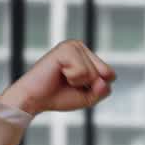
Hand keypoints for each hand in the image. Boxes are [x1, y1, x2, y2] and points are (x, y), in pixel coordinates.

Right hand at [0, 39, 116, 115]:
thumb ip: (102, 91)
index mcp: (87, 55)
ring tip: (63, 78)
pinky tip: (58, 73)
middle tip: (69, 83)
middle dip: (89, 85)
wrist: (34, 99)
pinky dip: (72, 78)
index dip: (96, 88)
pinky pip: (82, 71)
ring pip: (93, 73)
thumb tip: (105, 80)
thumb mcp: (87, 98)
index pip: (110, 75)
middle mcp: (80, 46)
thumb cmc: (58, 96)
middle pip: (105, 73)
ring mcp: (73, 45)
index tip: (76, 87)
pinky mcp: (65, 49)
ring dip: (78, 82)